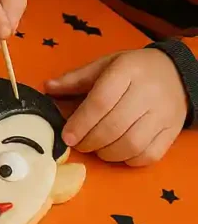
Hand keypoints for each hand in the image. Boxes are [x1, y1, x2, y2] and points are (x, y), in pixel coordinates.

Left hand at [46, 48, 187, 165]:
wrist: (176, 74)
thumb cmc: (134, 69)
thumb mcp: (105, 64)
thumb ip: (76, 78)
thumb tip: (47, 88)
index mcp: (126, 71)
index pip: (100, 102)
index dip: (80, 122)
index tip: (67, 136)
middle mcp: (147, 93)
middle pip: (114, 126)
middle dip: (90, 141)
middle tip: (79, 144)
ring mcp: (162, 115)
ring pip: (131, 144)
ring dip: (107, 152)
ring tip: (97, 148)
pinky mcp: (172, 132)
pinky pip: (149, 155)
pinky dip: (129, 159)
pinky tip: (118, 153)